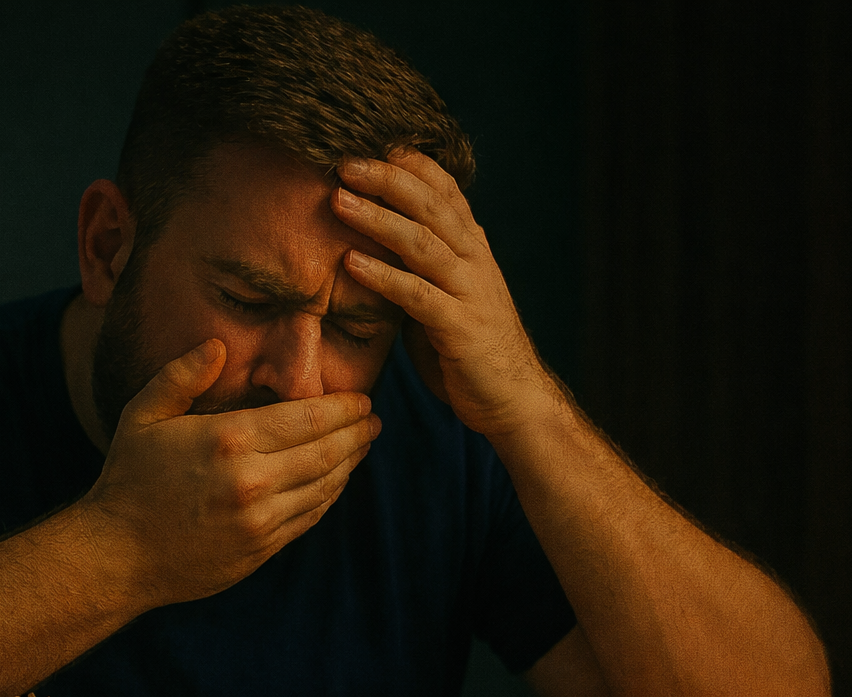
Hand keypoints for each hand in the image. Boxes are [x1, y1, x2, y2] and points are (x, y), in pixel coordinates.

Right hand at [82, 339, 378, 606]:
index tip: (360, 399)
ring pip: (326, 486)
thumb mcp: (143, 415)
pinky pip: (311, 516)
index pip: (306, 417)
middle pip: (326, 451)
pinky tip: (337, 479)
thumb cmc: (128, 479)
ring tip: (363, 444)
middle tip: (373, 419)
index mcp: (228, 439)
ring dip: (351, 463)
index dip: (341, 407)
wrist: (117, 555)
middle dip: (356, 432)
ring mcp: (261, 519)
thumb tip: (216, 345)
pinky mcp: (263, 548)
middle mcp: (252, 480)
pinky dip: (330, 495)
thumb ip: (181, 376)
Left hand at [333, 150, 547, 437]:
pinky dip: (383, 276)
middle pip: (431, 204)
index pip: (445, 189)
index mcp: (472, 248)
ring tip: (338, 200)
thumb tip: (371, 242)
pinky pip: (417, 296)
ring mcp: (470, 292)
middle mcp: (475, 261)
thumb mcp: (445, 295)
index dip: (411, 164)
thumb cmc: (469, 348)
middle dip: (387, 178)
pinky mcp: (460, 328)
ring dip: (377, 218)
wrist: (514, 398)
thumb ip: (418, 267)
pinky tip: (351, 263)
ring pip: (423, 242)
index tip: (372, 143)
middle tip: (344, 161)